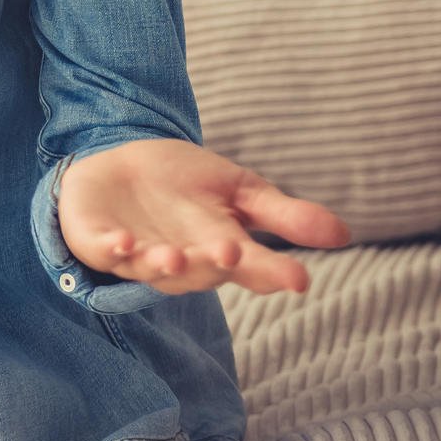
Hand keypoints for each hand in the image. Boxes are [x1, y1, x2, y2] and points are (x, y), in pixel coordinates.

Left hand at [57, 138, 351, 295]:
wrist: (122, 160)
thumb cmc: (187, 183)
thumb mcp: (240, 191)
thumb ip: (284, 214)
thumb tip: (343, 234)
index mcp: (223, 250)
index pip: (254, 268)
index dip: (273, 274)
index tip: (298, 279)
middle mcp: (183, 259)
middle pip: (203, 270)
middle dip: (215, 265)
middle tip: (232, 254)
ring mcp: (138, 254)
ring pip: (154, 269)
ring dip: (163, 264)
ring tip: (174, 255)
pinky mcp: (98, 240)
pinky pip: (104, 252)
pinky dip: (112, 249)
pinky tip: (120, 241)